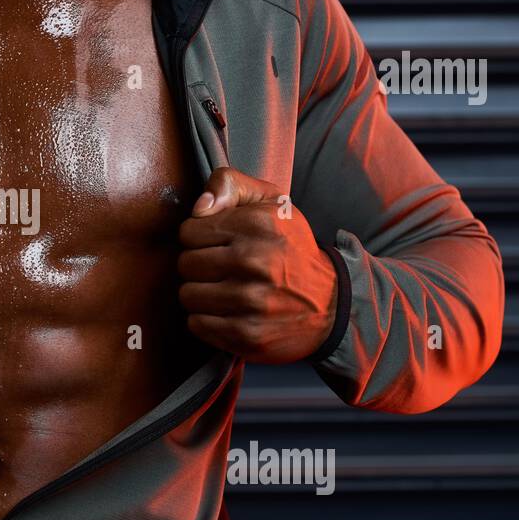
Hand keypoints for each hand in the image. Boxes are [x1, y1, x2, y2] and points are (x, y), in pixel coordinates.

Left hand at [178, 167, 336, 363]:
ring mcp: (251, 302)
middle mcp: (255, 262)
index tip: (217, 243)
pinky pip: (197, 324)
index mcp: (258, 225)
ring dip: (200, 294)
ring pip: (187, 295)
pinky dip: (206, 319)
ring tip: (224, 290)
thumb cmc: (292, 250)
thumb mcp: (272, 202)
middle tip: (220, 268)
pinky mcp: (246, 334)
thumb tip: (199, 207)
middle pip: (185, 264)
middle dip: (198, 265)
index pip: (189, 231)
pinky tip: (228, 311)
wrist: (333, 304)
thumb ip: (229, 185)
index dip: (198, 237)